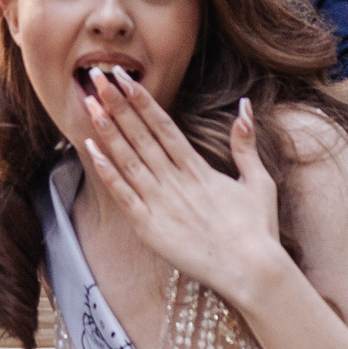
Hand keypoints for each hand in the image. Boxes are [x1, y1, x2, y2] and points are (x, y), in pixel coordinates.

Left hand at [77, 66, 286, 303]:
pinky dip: (107, 172)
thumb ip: (246, 143)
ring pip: (128, 160)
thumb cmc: (257, 230)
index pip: (163, 125)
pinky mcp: (150, 228)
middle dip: (117, 105)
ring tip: (89, 105)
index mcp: (198, 169)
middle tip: (95, 77)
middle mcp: (176, 181)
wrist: (252, 271)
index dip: (142, 100)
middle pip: (140, 135)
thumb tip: (245, 106)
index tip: (124, 77)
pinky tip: (92, 151)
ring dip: (107, 131)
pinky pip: (123, 195)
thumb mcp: (258, 181)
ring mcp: (161, 204)